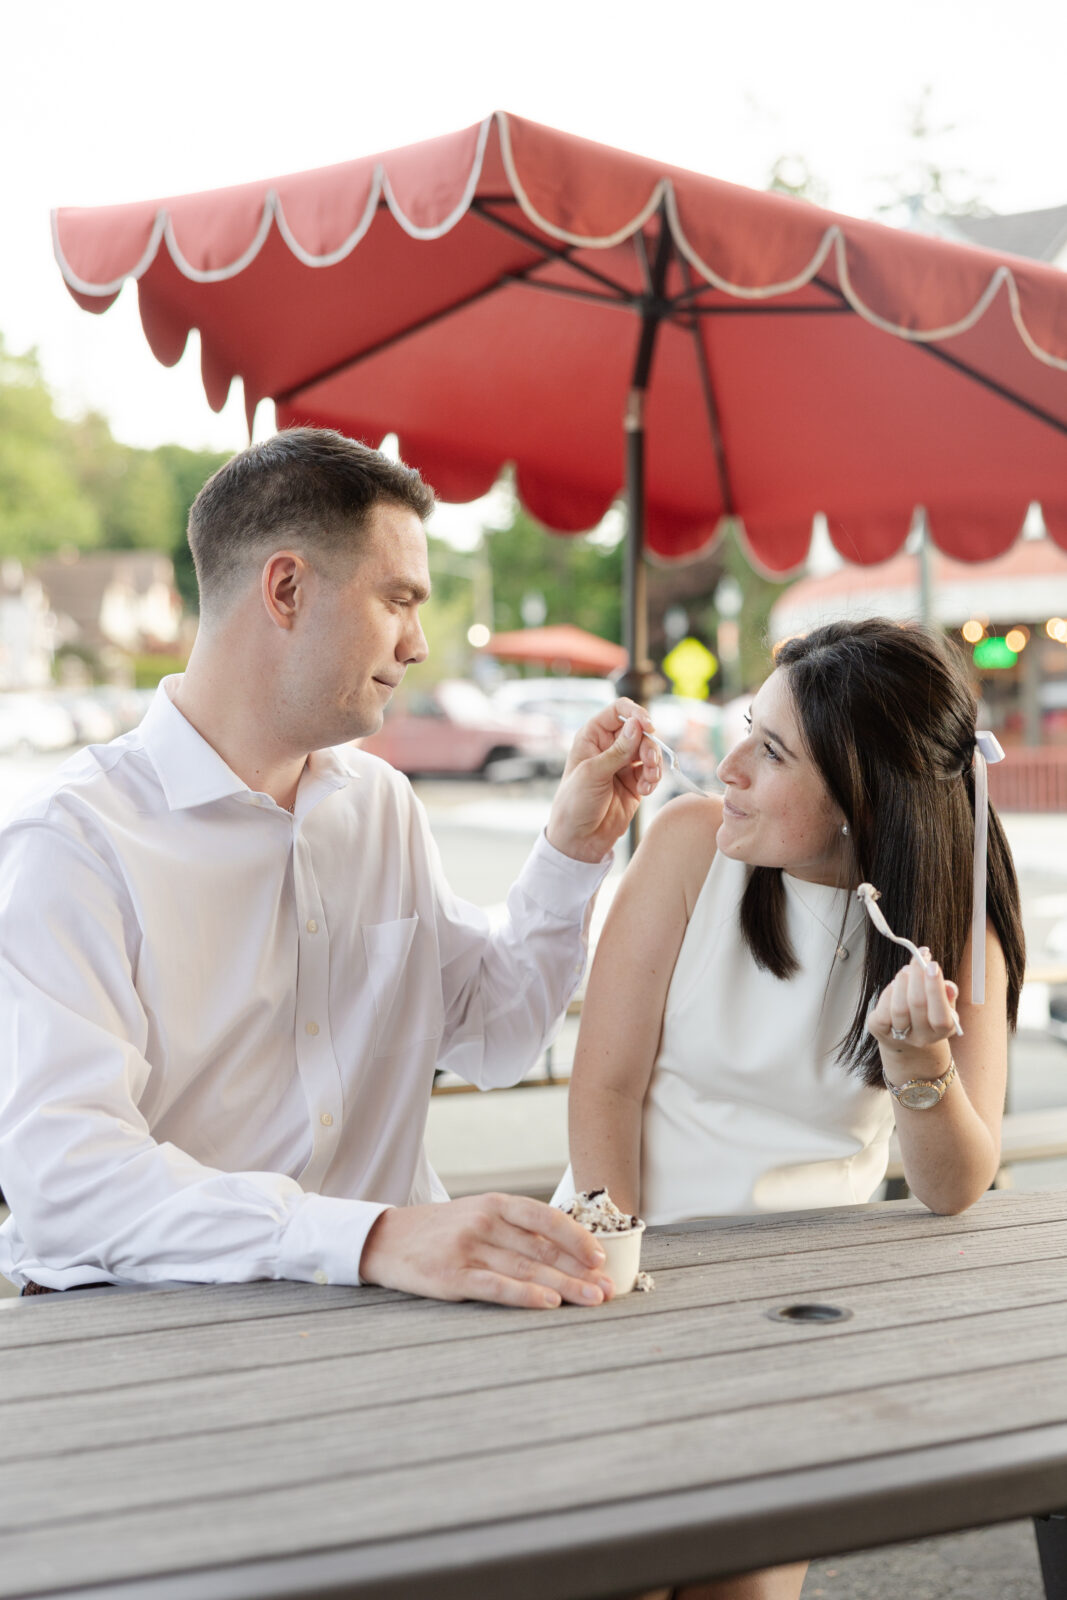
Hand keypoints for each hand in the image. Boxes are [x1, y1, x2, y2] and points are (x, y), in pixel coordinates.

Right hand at [358, 1193, 615, 1307]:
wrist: (385, 1239)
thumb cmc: (441, 1231)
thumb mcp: (477, 1215)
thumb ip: (515, 1228)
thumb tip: (566, 1250)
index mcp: (495, 1204)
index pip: (545, 1218)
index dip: (577, 1238)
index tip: (601, 1258)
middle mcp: (484, 1222)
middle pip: (542, 1248)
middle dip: (580, 1271)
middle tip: (608, 1289)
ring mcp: (468, 1248)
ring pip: (526, 1268)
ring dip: (564, 1286)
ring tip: (592, 1299)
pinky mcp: (452, 1276)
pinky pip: (496, 1286)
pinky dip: (525, 1294)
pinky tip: (548, 1302)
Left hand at [545, 698, 661, 862]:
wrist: (580, 839)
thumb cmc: (575, 803)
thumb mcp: (593, 773)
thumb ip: (618, 750)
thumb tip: (638, 724)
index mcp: (592, 736)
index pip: (618, 711)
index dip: (636, 713)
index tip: (649, 726)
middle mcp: (609, 746)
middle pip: (640, 731)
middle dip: (649, 745)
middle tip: (649, 762)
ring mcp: (622, 764)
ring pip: (649, 750)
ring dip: (654, 763)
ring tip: (649, 780)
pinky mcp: (634, 782)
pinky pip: (652, 771)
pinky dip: (653, 778)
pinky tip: (645, 791)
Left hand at [867, 950, 960, 1077]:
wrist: (908, 1036)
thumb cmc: (929, 1013)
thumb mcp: (944, 1004)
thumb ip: (948, 994)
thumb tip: (948, 986)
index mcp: (944, 1031)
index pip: (941, 1015)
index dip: (935, 989)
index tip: (932, 964)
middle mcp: (922, 1038)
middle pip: (917, 1005)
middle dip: (917, 976)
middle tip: (918, 957)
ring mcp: (900, 1036)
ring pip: (898, 1009)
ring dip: (902, 983)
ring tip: (907, 970)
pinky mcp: (879, 1029)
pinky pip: (882, 1011)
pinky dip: (889, 992)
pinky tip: (895, 983)